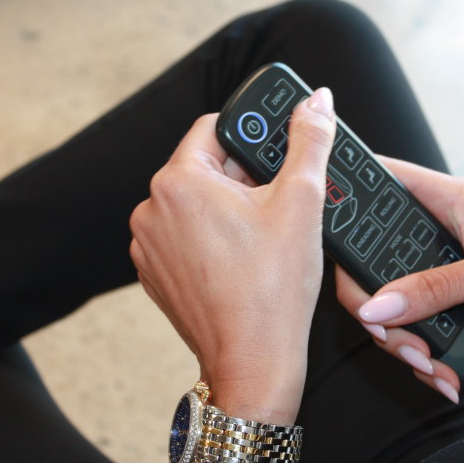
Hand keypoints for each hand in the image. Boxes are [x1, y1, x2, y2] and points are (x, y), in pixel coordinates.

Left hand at [129, 88, 335, 425]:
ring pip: (194, 203)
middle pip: (204, 167)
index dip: (251, 139)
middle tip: (275, 209)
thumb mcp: (302, 202)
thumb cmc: (274, 289)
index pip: (214, 127)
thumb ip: (310, 140)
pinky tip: (238, 263)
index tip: (274, 162)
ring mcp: (147, 244)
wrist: (253, 362)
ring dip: (225, 210)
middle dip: (242, 180)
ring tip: (257, 241)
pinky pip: (182, 236)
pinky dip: (208, 240)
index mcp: (178, 180)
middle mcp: (150, 208)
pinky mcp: (153, 272)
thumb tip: (317, 101)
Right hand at [337, 157, 463, 399]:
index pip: (383, 183)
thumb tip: (379, 307)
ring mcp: (431, 273)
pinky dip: (418, 356)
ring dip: (398, 339)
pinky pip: (407, 331)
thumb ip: (436, 288)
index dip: (350, 197)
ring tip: (429, 362)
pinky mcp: (439, 308)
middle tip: (390, 332)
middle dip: (374, 304)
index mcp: (446, 199)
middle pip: (369, 260)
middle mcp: (431, 233)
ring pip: (384, 303)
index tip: (329, 229)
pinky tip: (442, 371)